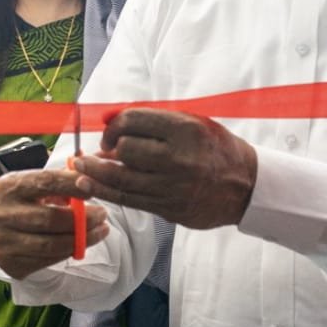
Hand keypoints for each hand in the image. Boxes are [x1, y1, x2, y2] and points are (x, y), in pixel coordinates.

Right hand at [0, 169, 109, 279]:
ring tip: (100, 231)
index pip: (45, 182)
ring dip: (82, 239)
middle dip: (83, 219)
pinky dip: (68, 252)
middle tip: (103, 215)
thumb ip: (60, 179)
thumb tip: (88, 172)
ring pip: (51, 245)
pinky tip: (80, 245)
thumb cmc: (24, 201)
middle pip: (50, 218)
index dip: (71, 185)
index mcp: (8, 186)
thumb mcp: (35, 184)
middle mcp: (1, 213)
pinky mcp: (9, 263)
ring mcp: (3, 241)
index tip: (93, 189)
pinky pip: (47, 261)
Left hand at [76, 108, 257, 228]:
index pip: (135, 120)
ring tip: (79, 165)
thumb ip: (152, 120)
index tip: (111, 130)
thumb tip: (107, 119)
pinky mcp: (169, 208)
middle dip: (108, 147)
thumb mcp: (192, 123)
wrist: (247, 186)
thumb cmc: (214, 149)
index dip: (115, 124)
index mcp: (186, 130)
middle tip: (102, 149)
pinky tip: (88, 184)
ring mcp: (174, 186)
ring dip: (94, 171)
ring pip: (121, 178)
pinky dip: (104, 190)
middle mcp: (180, 158)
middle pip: (126, 150)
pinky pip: (128, 199)